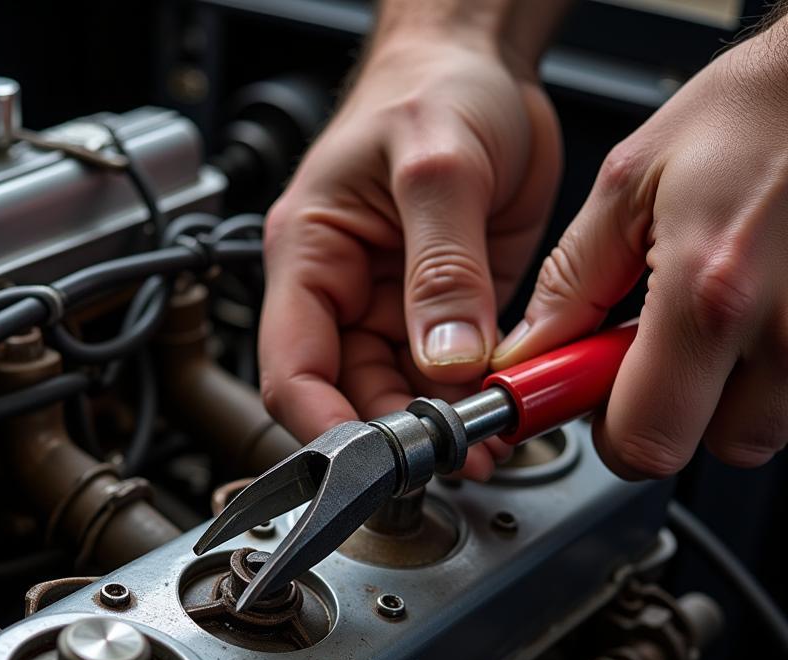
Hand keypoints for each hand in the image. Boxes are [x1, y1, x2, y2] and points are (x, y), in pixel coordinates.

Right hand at [259, 30, 561, 478]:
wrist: (479, 64)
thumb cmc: (432, 85)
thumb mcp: (438, 166)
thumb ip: (442, 268)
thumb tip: (446, 358)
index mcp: (309, 257)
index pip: (291, 369)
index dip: (322, 424)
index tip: (372, 460)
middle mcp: (342, 291)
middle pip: (349, 393)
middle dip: (397, 433)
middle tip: (454, 454)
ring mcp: (391, 305)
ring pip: (401, 393)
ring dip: (440, 424)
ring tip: (487, 440)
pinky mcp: (440, 311)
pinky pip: (448, 373)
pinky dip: (473, 399)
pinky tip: (503, 409)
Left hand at [492, 22, 787, 477]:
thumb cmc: (753, 111)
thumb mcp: (630, 185)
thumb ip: (569, 286)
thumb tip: (528, 356)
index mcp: (708, 294)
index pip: (644, 440)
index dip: (606, 434)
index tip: (588, 403)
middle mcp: (784, 329)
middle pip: (705, 449)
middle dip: (665, 416)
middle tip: (652, 356)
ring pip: (757, 430)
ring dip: (721, 397)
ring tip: (712, 319)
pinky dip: (767, 373)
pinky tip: (754, 313)